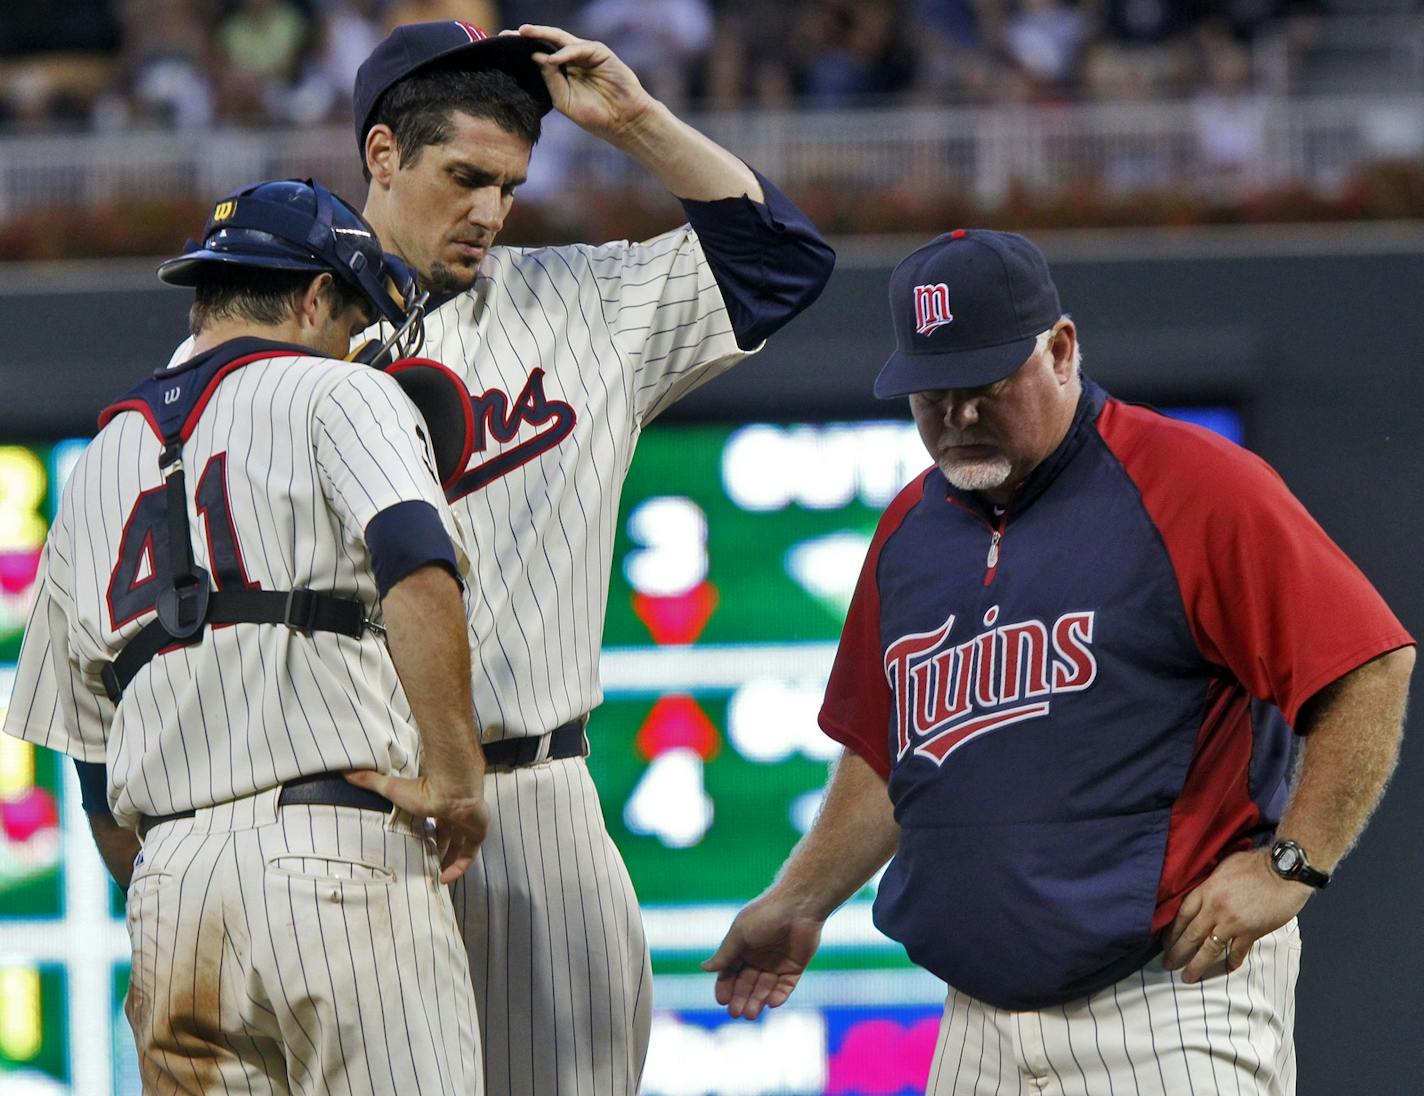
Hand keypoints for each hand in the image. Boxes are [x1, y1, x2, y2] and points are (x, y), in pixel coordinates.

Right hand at [345, 769, 488, 883]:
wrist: (452, 790)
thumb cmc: (424, 789)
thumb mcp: (392, 788)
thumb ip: (371, 781)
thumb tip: (346, 772)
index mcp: (440, 803)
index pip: (436, 821)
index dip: (428, 836)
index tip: (417, 848)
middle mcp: (456, 813)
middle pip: (449, 836)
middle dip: (438, 851)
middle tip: (425, 866)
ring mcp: (469, 823)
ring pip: (460, 847)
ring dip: (447, 862)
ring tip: (433, 877)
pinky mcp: (478, 833)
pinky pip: (469, 856)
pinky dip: (458, 868)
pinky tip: (444, 879)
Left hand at [517, 24, 654, 139]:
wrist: (623, 122)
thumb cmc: (595, 116)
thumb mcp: (564, 100)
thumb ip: (550, 80)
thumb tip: (535, 57)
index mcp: (562, 72)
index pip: (539, 56)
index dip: (522, 51)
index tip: (501, 48)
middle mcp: (572, 60)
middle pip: (546, 42)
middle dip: (527, 36)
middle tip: (507, 34)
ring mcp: (586, 55)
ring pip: (561, 39)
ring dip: (542, 34)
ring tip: (524, 33)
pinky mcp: (600, 53)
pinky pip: (578, 48)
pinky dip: (565, 52)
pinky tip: (553, 59)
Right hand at [701, 894, 823, 1019]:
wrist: (799, 906)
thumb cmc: (765, 915)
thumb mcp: (740, 934)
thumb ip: (725, 954)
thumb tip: (703, 968)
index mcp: (743, 947)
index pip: (730, 972)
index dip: (725, 986)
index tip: (722, 1001)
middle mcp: (758, 957)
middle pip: (747, 984)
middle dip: (740, 998)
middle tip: (736, 1013)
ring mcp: (777, 963)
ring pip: (765, 988)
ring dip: (757, 1001)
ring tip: (750, 1013)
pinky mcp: (795, 967)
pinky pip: (785, 986)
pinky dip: (778, 996)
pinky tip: (771, 1003)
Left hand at [1161, 848, 1312, 982]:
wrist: (1284, 871)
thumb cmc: (1256, 864)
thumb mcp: (1224, 867)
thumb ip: (1211, 882)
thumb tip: (1204, 891)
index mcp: (1206, 890)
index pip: (1183, 915)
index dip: (1172, 931)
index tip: (1165, 943)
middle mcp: (1215, 908)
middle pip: (1191, 935)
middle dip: (1178, 952)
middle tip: (1168, 965)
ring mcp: (1233, 922)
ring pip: (1210, 948)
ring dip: (1197, 964)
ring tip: (1188, 976)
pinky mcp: (1251, 931)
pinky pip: (1237, 951)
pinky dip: (1232, 961)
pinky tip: (1227, 969)